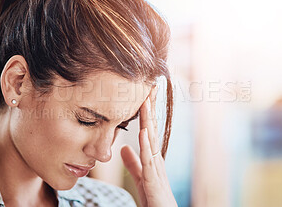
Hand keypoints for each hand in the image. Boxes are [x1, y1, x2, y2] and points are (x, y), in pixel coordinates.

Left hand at [121, 85, 176, 206]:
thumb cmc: (155, 198)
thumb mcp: (141, 177)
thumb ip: (134, 163)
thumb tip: (124, 148)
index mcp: (151, 157)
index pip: (147, 129)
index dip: (144, 112)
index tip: (142, 93)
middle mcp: (156, 159)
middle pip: (151, 128)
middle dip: (150, 108)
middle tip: (149, 85)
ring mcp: (157, 168)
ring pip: (151, 139)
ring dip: (148, 120)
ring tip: (145, 101)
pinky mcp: (155, 181)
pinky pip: (150, 160)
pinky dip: (146, 144)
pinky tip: (142, 131)